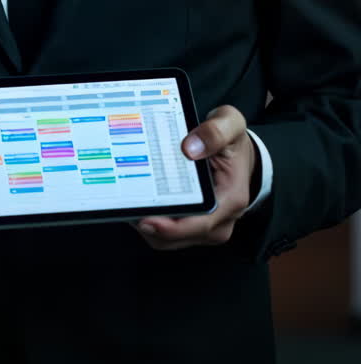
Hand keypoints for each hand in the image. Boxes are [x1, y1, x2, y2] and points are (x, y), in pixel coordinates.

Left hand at [132, 105, 255, 250]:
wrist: (238, 154)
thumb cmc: (232, 142)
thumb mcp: (230, 123)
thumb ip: (215, 131)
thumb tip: (191, 148)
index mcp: (231, 199)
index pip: (199, 223)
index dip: (170, 227)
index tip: (144, 217)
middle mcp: (220, 221)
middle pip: (177, 236)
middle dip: (149, 221)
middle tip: (125, 199)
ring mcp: (206, 228)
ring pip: (167, 240)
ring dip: (145, 223)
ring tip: (128, 198)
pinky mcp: (192, 228)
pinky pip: (165, 234)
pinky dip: (149, 220)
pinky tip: (138, 200)